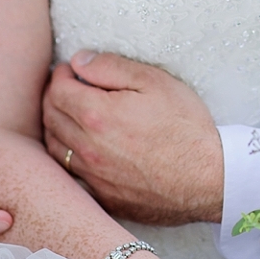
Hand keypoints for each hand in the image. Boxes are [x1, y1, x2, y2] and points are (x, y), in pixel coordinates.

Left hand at [42, 52, 224, 225]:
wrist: (209, 178)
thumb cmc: (186, 127)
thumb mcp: (155, 81)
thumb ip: (111, 67)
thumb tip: (79, 61)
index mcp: (96, 115)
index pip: (57, 90)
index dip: (61, 75)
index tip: (71, 70)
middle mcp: (87, 148)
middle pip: (50, 118)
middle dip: (54, 97)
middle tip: (68, 88)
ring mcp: (93, 176)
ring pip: (55, 147)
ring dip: (56, 126)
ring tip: (71, 114)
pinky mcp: (102, 197)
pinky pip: (71, 174)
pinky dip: (68, 155)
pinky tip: (81, 147)